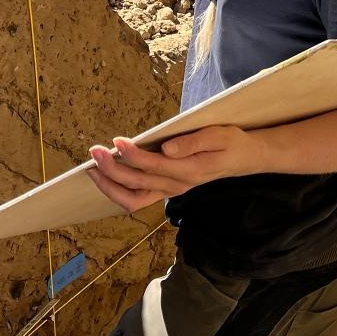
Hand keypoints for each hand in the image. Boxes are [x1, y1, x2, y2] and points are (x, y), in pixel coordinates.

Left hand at [86, 127, 265, 213]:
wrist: (243, 159)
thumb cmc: (230, 142)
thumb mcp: (219, 135)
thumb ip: (193, 142)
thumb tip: (166, 148)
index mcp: (189, 170)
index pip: (153, 165)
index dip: (132, 155)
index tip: (117, 141)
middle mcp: (176, 185)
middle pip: (136, 183)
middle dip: (111, 169)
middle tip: (95, 152)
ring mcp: (170, 191)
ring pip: (132, 199)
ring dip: (110, 185)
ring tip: (93, 168)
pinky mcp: (166, 190)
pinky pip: (137, 200)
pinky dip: (118, 192)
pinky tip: (106, 178)